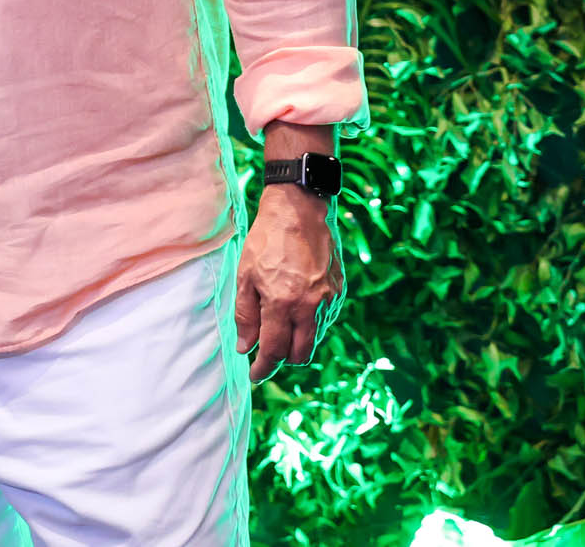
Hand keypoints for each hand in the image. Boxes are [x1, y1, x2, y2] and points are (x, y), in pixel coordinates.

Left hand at [235, 184, 343, 382]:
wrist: (300, 211)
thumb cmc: (267, 241)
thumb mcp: (245, 276)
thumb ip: (246, 315)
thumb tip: (246, 347)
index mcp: (283, 303)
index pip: (274, 351)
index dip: (263, 368)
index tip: (255, 375)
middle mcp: (310, 307)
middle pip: (300, 354)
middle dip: (282, 360)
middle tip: (267, 354)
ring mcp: (328, 301)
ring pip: (314, 340)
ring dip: (297, 343)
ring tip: (279, 329)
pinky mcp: (339, 292)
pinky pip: (324, 322)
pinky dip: (310, 326)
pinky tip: (296, 312)